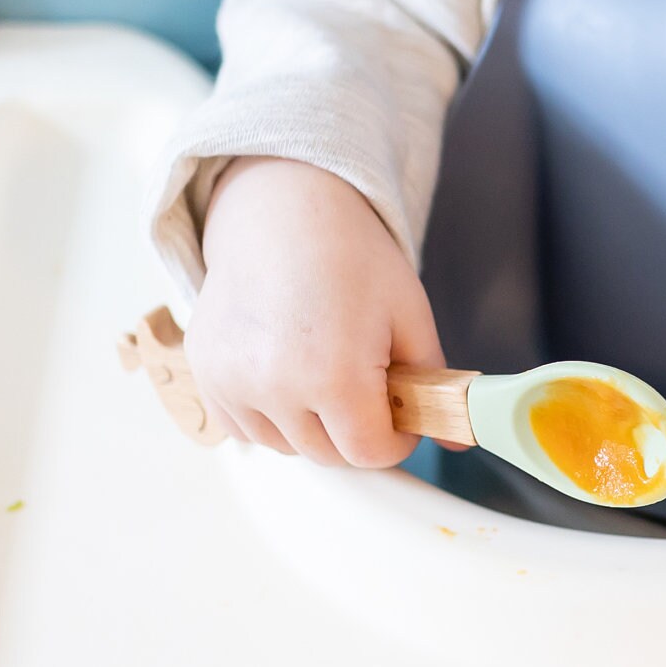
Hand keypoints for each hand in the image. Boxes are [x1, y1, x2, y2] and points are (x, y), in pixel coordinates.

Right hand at [189, 157, 443, 467]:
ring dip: (311, 425)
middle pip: (329, 455)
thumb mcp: (410, 316)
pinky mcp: (206, 375)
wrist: (281, 211)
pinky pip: (246, 428)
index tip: (400, 410)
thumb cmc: (353, 258)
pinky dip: (270, 415)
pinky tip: (285, 367)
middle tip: (365, 379)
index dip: (395, 438)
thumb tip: (459, 440)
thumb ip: (435, 386)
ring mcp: (231, 384)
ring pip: (287, 445)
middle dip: (356, 429)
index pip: (371, 453)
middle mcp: (274, 388)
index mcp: (333, 376)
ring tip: (321, 365)